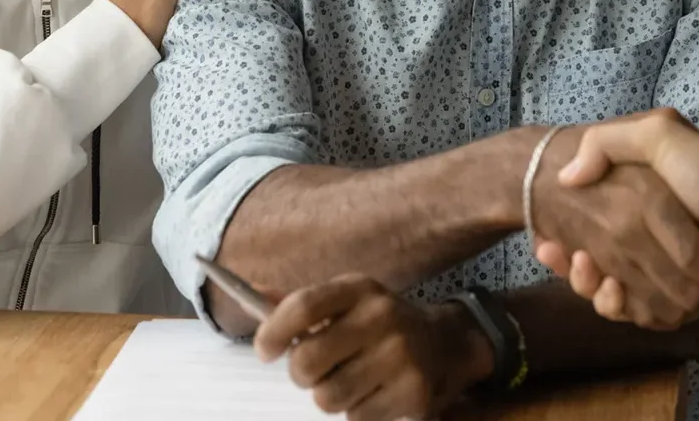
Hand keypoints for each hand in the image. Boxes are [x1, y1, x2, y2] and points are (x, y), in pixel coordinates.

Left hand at [255, 275, 491, 420]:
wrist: (446, 344)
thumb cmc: (379, 326)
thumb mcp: (347, 302)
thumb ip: (302, 304)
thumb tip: (252, 293)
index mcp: (360, 289)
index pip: (302, 307)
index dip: (272, 332)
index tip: (264, 350)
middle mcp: (382, 317)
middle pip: (307, 360)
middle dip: (301, 374)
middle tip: (313, 372)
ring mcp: (400, 355)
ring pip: (327, 396)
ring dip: (329, 396)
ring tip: (348, 382)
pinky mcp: (413, 392)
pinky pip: (355, 417)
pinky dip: (357, 411)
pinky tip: (373, 393)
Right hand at [527, 126, 698, 330]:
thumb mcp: (658, 134)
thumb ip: (610, 142)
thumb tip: (568, 176)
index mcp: (650, 211)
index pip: (597, 227)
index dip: (567, 231)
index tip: (544, 233)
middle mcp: (655, 246)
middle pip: (597, 262)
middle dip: (570, 259)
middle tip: (548, 245)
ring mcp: (662, 278)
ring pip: (607, 290)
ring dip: (583, 281)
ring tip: (578, 262)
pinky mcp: (672, 306)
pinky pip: (629, 312)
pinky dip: (610, 302)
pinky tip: (603, 285)